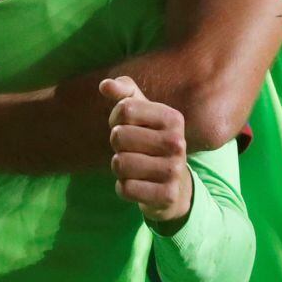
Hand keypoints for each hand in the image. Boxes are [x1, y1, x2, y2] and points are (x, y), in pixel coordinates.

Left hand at [101, 76, 191, 225]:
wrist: (175, 185)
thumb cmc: (151, 139)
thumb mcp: (141, 112)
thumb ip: (123, 92)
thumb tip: (104, 85)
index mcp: (172, 118)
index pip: (124, 109)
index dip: (116, 118)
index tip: (127, 126)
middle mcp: (177, 143)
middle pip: (118, 136)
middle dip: (117, 144)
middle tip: (131, 150)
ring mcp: (173, 171)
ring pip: (119, 163)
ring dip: (119, 167)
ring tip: (134, 167)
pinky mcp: (166, 196)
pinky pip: (125, 188)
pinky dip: (124, 188)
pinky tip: (139, 185)